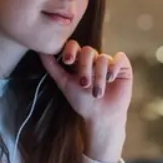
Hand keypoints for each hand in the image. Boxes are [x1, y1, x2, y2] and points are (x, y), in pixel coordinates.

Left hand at [39, 42, 132, 162]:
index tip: (68, 61)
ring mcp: (108, 61)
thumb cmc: (82, 102)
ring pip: (102, 59)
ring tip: (97, 93)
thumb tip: (40, 51)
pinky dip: (114, 68)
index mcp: (79, 61)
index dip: (71, 50)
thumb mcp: (65, 84)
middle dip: (85, 68)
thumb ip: (53, 67)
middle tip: (84, 84)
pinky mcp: (122, 66)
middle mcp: (94, 59)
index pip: (74, 46)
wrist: (101, 116)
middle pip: (88, 51)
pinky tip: (111, 80)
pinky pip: (119, 58)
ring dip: (99, 77)